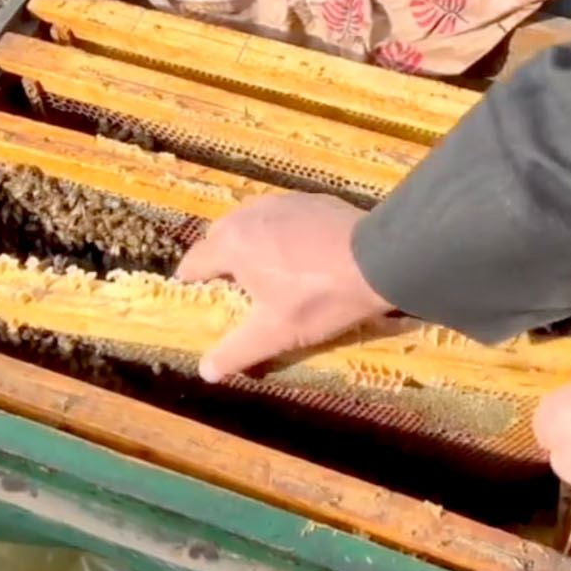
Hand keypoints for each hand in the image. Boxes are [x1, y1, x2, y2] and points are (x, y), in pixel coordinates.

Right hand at [176, 193, 391, 381]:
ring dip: (248, 241)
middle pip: (219, 235)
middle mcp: (250, 214)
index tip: (192, 294)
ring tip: (261, 266)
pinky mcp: (313, 199)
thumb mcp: (275, 333)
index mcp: (232, 244)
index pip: (194, 260)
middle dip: (218, 258)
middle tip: (229, 285)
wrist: (380, 260)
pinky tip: (297, 252)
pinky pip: (281, 215)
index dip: (190, 280)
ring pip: (251, 220)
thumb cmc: (319, 298)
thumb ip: (236, 352)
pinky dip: (278, 232)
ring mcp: (283, 201)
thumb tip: (205, 371)